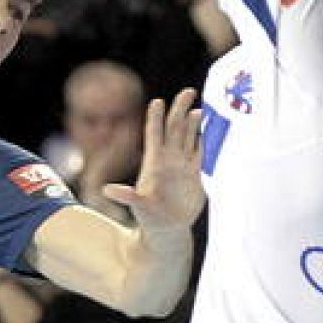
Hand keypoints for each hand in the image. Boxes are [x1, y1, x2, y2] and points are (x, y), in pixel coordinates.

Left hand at [102, 89, 203, 233]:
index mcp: (155, 162)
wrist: (167, 230)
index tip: (158, 101)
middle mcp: (170, 159)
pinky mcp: (198, 174)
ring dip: (196, 122)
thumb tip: (107, 190)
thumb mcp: (137, 206)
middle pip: (175, 128)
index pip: (154, 133)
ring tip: (204, 107)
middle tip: (189, 91)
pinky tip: (216, 128)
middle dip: (180, 109)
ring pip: (191, 136)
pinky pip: (205, 152)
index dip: (156, 117)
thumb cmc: (149, 218)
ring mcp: (184, 165)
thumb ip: (126, 196)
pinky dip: (210, 140)